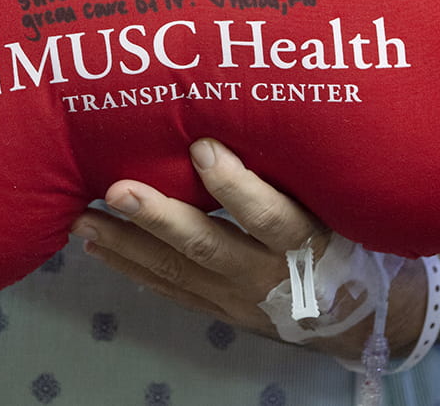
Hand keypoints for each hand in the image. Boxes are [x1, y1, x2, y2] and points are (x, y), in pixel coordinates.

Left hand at [70, 138, 326, 339]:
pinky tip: (97, 246)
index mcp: (304, 243)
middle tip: (116, 189)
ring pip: (177, 269)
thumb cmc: (346, 243)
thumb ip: (298, 175)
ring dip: (126, 243)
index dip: (235, 185)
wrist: (357, 320)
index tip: (200, 146)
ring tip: (83, 217)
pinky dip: (131, 267)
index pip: (270, 216)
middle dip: (158, 218)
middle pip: (208, 245)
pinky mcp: (220, 310)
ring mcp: (238, 297)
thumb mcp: (337, 208)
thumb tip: (240, 119)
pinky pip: (170, 288)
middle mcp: (266, 274)